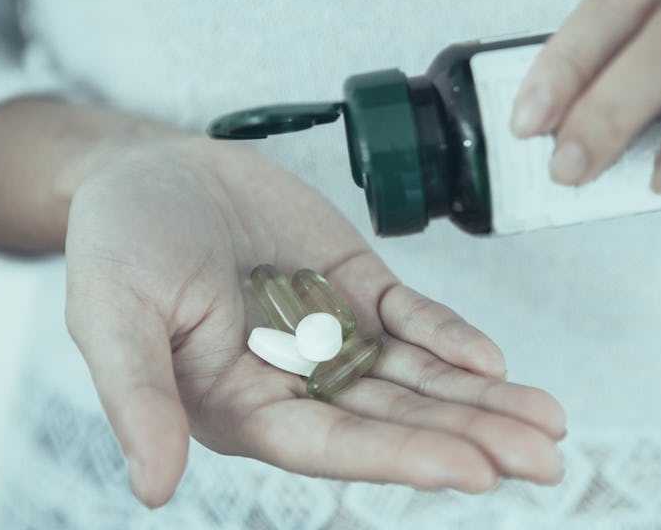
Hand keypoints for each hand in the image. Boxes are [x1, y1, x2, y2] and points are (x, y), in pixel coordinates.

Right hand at [64, 136, 565, 506]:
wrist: (151, 171)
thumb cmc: (118, 245)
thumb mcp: (112, 317)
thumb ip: (138, 397)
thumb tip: (152, 489)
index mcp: (241, 405)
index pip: (330, 444)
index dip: (399, 457)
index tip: (473, 471)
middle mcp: (294, 381)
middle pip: (392, 418)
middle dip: (468, 438)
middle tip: (545, 460)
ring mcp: (330, 332)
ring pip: (416, 375)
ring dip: (480, 397)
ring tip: (548, 422)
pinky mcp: (352, 285)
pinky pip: (409, 317)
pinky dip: (448, 336)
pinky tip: (492, 359)